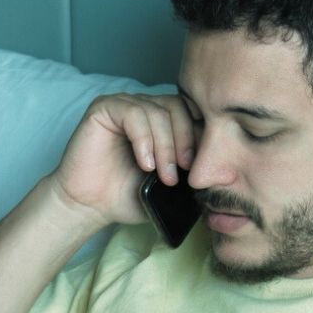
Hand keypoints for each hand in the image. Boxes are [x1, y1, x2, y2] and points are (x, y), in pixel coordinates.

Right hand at [51, 93, 196, 227]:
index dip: (200, 137)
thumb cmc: (126, 196)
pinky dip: (144, 139)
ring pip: (158, 111)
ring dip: (165, 146)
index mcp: (162, 121)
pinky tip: (145, 163)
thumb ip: (192, 169)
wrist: (89, 207)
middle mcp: (144, 108)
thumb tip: (223, 167)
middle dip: (185, 141)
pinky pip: (133, 113)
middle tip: (183, 171)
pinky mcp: (104, 108)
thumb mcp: (170, 184)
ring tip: (162, 174)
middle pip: (178, 107)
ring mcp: (124, 105)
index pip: (192, 113)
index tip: (201, 169)